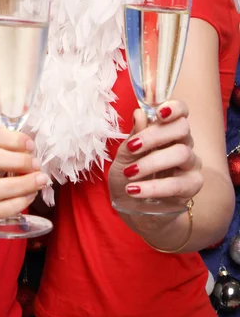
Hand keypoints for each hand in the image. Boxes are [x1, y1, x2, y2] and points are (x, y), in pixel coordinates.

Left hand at [109, 101, 202, 227]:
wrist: (133, 208)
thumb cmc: (129, 175)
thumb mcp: (125, 155)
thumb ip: (134, 135)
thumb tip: (139, 113)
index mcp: (168, 130)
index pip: (181, 111)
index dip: (174, 108)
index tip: (158, 113)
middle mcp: (184, 143)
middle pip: (182, 128)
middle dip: (155, 135)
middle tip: (133, 147)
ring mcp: (191, 164)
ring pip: (182, 153)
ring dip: (151, 162)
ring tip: (129, 173)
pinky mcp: (192, 186)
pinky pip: (177, 184)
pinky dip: (153, 187)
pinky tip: (134, 189)